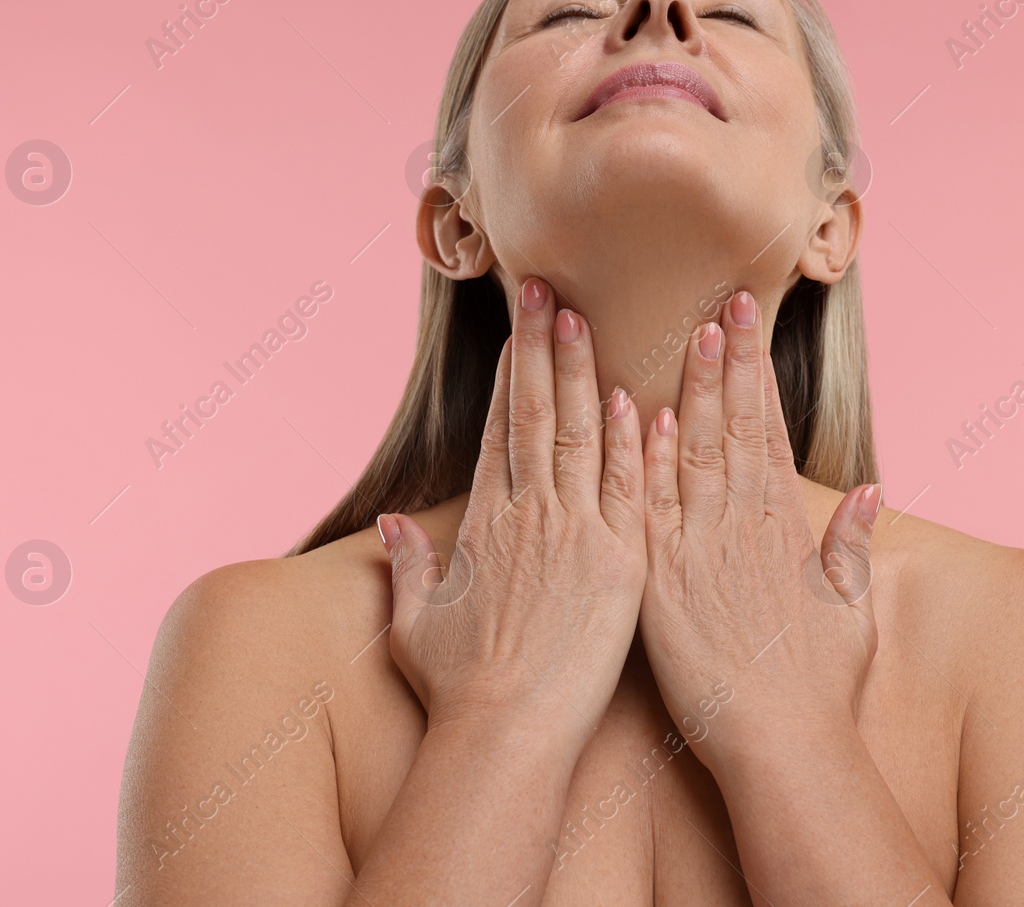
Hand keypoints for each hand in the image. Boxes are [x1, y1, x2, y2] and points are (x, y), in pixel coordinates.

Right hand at [380, 277, 647, 749]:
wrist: (507, 734)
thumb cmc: (461, 689)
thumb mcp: (418, 623)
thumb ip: (408, 567)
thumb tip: (392, 526)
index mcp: (488, 524)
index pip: (501, 433)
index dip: (509, 378)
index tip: (516, 334)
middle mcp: (531, 516)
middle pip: (536, 415)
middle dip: (539, 347)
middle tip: (545, 289)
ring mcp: (578, 535)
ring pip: (580, 435)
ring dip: (581, 373)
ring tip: (582, 317)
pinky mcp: (621, 562)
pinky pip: (628, 488)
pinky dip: (629, 441)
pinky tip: (631, 397)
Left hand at [638, 288, 882, 773]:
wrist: (782, 744)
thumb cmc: (817, 687)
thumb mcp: (849, 612)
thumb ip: (850, 546)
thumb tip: (867, 492)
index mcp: (783, 528)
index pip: (766, 433)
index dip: (755, 377)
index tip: (747, 327)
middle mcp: (744, 527)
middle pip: (733, 427)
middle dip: (727, 359)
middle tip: (721, 301)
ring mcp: (702, 549)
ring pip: (693, 452)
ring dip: (689, 390)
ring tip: (686, 332)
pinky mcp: (663, 580)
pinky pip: (650, 507)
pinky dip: (646, 459)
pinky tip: (638, 414)